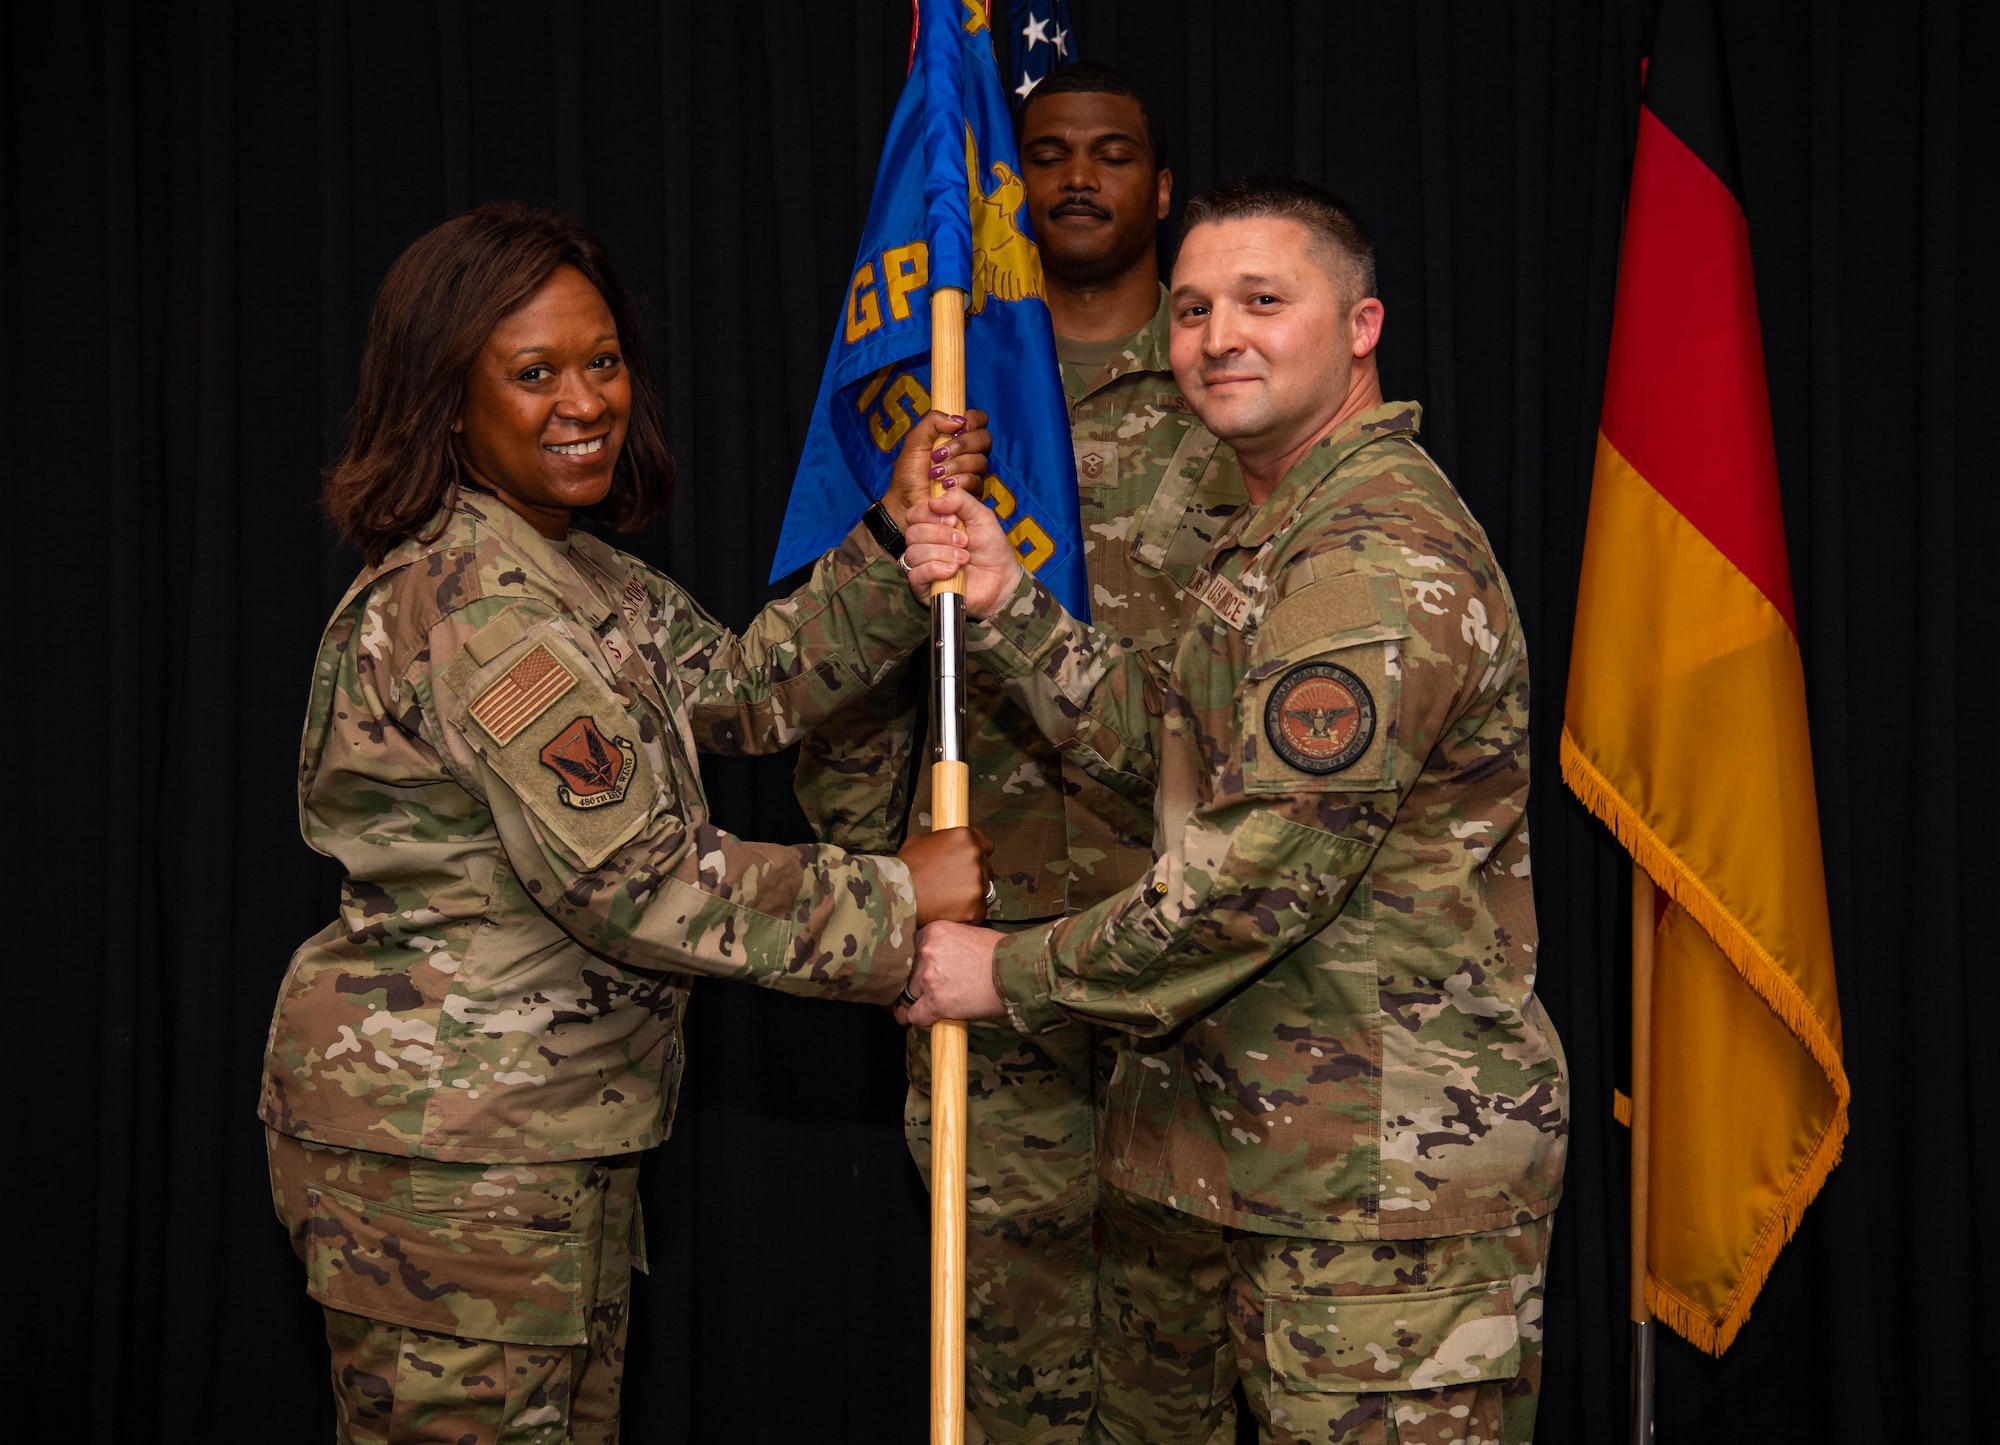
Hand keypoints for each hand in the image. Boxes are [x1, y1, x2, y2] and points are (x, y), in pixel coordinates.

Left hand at [888, 409, 990, 518]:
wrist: (905, 501)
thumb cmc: (909, 472)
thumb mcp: (915, 440)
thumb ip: (933, 422)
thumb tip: (959, 420)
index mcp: (958, 435)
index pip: (979, 419)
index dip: (973, 420)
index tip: (956, 428)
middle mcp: (970, 451)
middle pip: (984, 438)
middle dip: (961, 445)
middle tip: (938, 455)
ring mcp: (974, 472)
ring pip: (979, 461)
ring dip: (954, 466)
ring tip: (935, 474)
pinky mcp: (975, 491)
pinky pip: (976, 481)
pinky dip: (958, 482)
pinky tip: (943, 486)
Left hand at [893, 921, 1006, 1025]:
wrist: (1015, 973)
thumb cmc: (1000, 953)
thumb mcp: (970, 934)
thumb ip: (948, 943)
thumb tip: (941, 957)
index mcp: (933, 932)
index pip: (912, 950)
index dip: (919, 963)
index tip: (926, 972)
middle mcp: (926, 951)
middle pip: (909, 972)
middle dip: (920, 982)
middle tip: (937, 990)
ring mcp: (928, 977)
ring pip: (910, 995)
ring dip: (921, 1002)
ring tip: (940, 1006)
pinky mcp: (935, 1002)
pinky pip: (915, 1015)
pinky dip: (922, 1019)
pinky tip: (932, 1019)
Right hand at [897, 825, 994, 926]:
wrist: (897, 894)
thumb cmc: (905, 869)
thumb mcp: (920, 841)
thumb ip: (942, 841)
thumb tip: (946, 846)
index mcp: (964, 838)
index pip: (986, 846)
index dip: (978, 855)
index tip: (970, 863)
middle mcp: (975, 857)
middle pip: (986, 869)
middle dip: (973, 876)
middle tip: (953, 884)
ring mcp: (977, 883)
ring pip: (983, 891)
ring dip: (970, 895)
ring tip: (948, 899)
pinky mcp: (976, 907)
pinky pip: (977, 912)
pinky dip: (966, 914)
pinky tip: (950, 911)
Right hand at [901, 485, 1025, 618]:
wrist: (1002, 579)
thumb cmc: (991, 548)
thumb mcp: (981, 516)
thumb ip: (960, 500)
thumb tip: (933, 501)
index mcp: (933, 526)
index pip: (914, 514)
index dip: (931, 515)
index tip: (954, 521)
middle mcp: (924, 545)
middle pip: (912, 533)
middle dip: (940, 535)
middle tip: (964, 541)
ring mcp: (922, 567)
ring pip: (913, 553)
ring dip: (942, 553)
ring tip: (964, 558)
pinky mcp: (924, 588)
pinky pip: (916, 575)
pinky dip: (935, 569)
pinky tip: (953, 570)